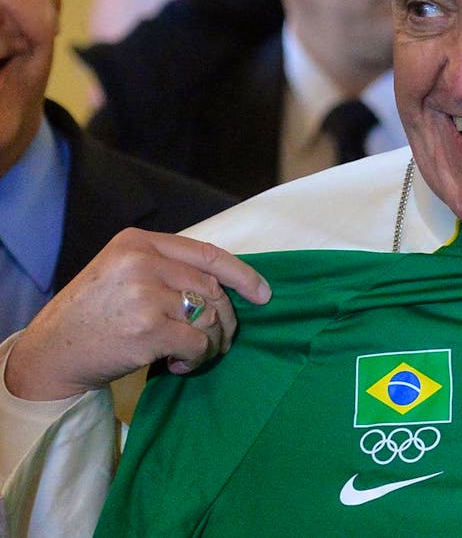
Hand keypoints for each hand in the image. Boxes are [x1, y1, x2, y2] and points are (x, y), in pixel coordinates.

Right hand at [5, 228, 270, 400]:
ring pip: (209, 315)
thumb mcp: (123, 272)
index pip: (207, 253)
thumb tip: (226, 284)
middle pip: (212, 287)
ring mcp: (145, 294)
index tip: (264, 293)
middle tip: (221, 339)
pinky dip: (197, 357)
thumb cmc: (95, 314)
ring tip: (197, 353)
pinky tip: (178, 364)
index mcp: (138, 242)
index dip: (242, 274)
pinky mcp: (148, 329)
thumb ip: (166, 268)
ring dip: (213, 340)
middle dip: (227, 317)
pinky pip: (197, 342)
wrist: (51, 353)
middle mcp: (142, 261)